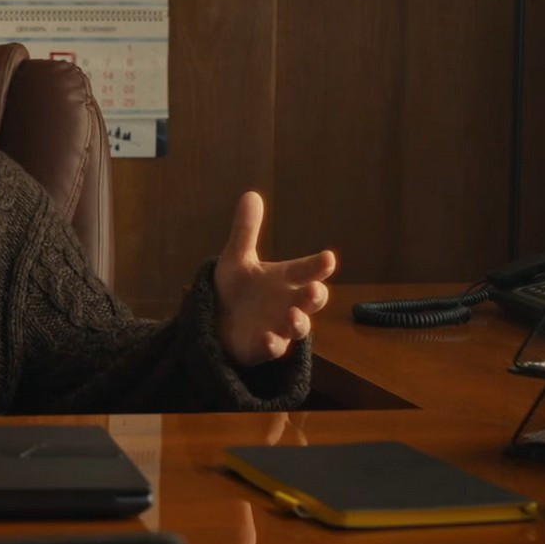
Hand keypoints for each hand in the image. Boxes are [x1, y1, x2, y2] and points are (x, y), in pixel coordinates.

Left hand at [212, 192, 336, 367]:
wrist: (217, 320)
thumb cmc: (236, 289)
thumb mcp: (237, 259)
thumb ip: (246, 231)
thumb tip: (250, 194)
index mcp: (285, 279)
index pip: (306, 270)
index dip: (317, 265)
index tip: (327, 258)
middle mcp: (288, 302)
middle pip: (312, 300)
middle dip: (316, 296)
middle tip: (313, 290)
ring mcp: (279, 327)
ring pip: (299, 327)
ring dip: (299, 322)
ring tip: (292, 315)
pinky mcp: (263, 347)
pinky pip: (273, 349)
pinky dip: (273, 344)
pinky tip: (267, 339)